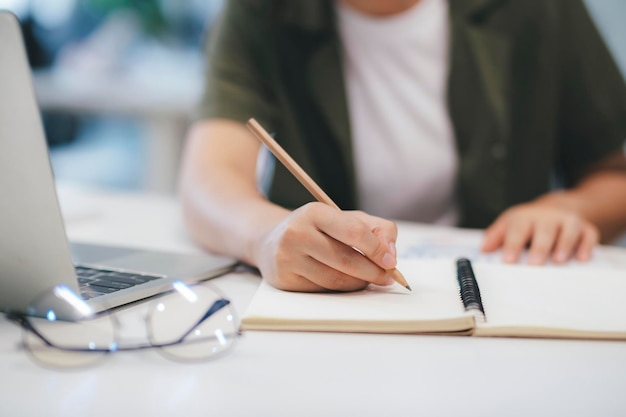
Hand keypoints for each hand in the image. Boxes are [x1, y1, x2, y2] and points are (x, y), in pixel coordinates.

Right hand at [253, 202, 397, 291]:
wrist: (271, 241)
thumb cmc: (317, 229)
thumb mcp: (345, 218)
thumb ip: (376, 229)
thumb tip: (391, 255)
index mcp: (314, 212)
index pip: (354, 232)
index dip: (377, 249)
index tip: (391, 261)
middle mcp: (296, 233)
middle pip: (346, 260)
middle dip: (373, 272)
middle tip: (387, 278)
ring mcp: (287, 258)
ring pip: (335, 279)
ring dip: (359, 283)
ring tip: (368, 279)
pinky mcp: (283, 279)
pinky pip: (322, 289)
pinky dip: (340, 289)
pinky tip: (346, 282)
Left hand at [481, 200, 598, 264]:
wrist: (557, 208)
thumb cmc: (527, 223)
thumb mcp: (508, 224)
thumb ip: (495, 237)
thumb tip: (483, 250)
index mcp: (525, 217)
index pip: (517, 229)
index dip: (512, 244)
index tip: (508, 261)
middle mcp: (547, 217)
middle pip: (544, 230)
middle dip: (540, 247)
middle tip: (534, 264)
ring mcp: (567, 221)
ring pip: (568, 230)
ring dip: (564, 245)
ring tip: (558, 261)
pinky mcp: (586, 228)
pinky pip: (589, 235)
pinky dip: (587, 246)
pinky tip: (582, 258)